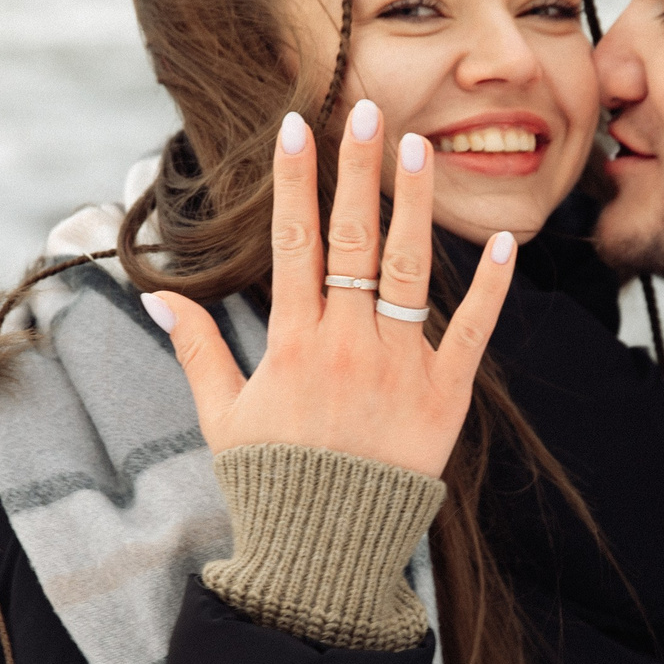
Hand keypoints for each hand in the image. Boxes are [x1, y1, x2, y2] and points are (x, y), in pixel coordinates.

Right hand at [143, 99, 515, 479]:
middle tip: (367, 111)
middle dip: (357, 171)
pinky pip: (472, 331)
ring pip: (408, 270)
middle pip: (353, 239)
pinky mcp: (444, 396)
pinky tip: (505, 239)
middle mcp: (347, 343)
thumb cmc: (272, 483)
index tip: (296, 128)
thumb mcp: (222, 416)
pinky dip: (489, 287)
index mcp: (292, 343)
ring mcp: (399, 366)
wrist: (325, 553)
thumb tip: (158, 296)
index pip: (294, 243)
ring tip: (419, 148)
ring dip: (414, 205)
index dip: (294, 181)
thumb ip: (196, 349)